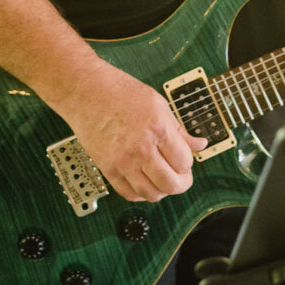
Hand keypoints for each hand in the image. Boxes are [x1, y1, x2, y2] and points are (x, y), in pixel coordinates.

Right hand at [59, 63, 207, 202]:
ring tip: (162, 180)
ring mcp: (123, 161)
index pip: (184, 162)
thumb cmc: (119, 91)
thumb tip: (199, 144)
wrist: (85, 90)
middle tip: (181, 177)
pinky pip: (128, 193)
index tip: (186, 160)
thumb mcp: (158, 104)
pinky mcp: (107, 168)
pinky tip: (144, 183)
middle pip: (171, 184)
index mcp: (158, 129)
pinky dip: (140, 194)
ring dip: (162, 191)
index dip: (189, 164)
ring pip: (151, 194)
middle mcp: (141, 148)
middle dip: (181, 184)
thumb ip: (179, 128)